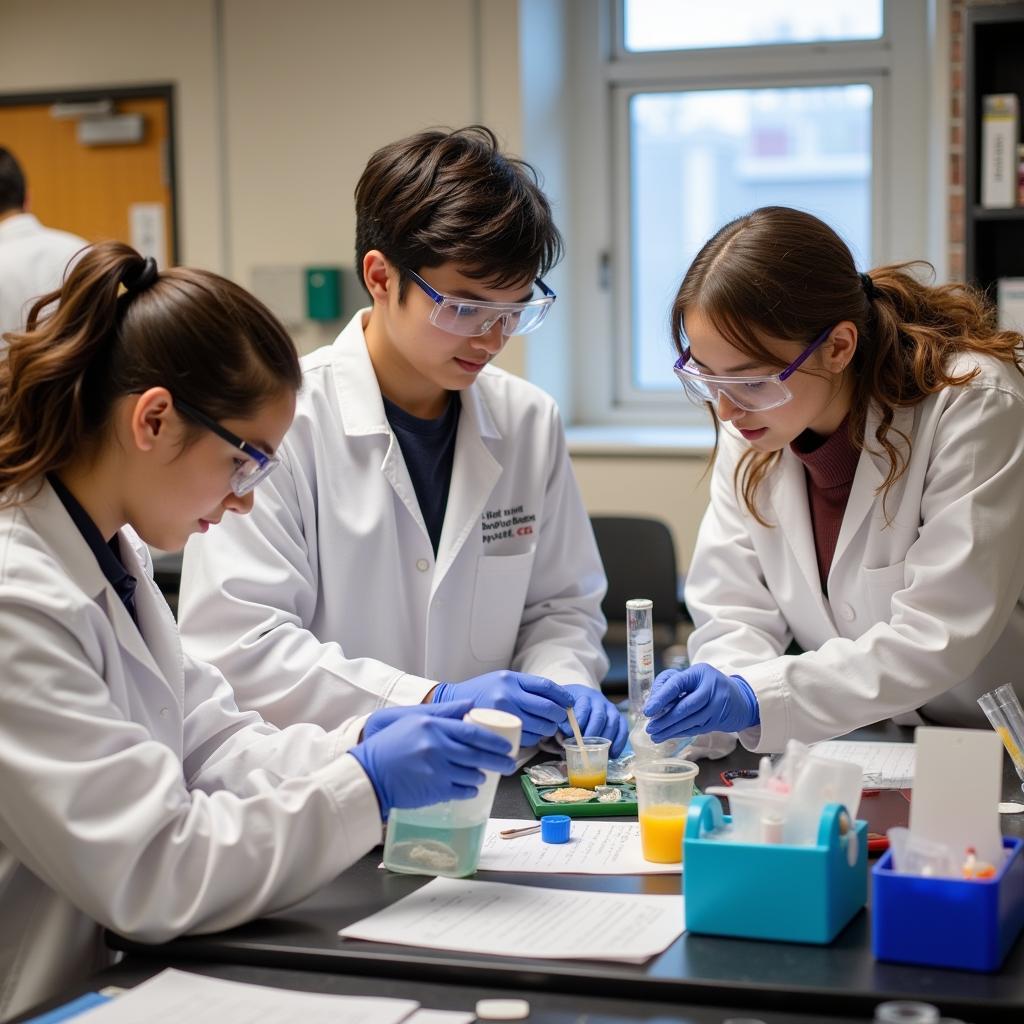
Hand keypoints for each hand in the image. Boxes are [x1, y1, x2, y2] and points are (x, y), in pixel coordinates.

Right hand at [350, 700, 515, 814]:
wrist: (369, 775)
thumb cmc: (391, 746)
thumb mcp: (415, 720)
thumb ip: (444, 712)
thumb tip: (471, 705)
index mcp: (433, 726)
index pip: (472, 732)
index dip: (493, 740)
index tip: (506, 745)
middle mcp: (437, 747)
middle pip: (478, 754)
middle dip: (498, 760)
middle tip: (509, 764)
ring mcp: (436, 770)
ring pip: (472, 774)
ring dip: (482, 776)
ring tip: (484, 775)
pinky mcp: (434, 791)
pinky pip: (462, 791)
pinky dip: (470, 790)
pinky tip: (471, 787)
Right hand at [432, 671, 572, 745]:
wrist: (453, 703)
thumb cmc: (482, 691)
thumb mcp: (504, 680)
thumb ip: (526, 686)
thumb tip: (557, 698)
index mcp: (511, 679)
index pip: (546, 686)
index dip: (562, 695)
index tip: (569, 702)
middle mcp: (508, 694)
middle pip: (547, 708)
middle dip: (558, 716)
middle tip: (558, 719)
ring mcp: (503, 713)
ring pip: (539, 726)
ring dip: (548, 729)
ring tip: (544, 728)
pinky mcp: (498, 729)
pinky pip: (526, 738)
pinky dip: (533, 739)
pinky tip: (530, 735)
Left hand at [557, 684, 628, 756]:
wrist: (580, 698)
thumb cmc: (569, 708)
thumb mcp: (561, 710)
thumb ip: (560, 722)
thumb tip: (563, 738)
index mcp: (582, 696)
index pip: (583, 707)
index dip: (578, 722)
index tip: (570, 735)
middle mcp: (598, 700)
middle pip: (599, 716)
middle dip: (592, 733)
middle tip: (584, 747)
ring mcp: (610, 708)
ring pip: (613, 722)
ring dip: (606, 738)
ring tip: (598, 752)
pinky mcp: (618, 717)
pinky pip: (623, 729)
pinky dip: (619, 742)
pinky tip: (613, 754)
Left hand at [643, 664, 758, 741]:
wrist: (739, 699)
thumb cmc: (706, 685)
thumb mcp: (691, 676)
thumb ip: (670, 684)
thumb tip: (652, 702)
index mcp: (700, 672)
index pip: (677, 684)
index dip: (661, 698)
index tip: (648, 711)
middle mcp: (711, 688)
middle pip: (685, 706)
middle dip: (665, 720)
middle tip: (649, 729)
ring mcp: (717, 705)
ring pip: (691, 721)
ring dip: (671, 730)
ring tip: (655, 736)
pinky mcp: (719, 720)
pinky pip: (697, 729)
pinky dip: (681, 733)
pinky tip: (669, 736)